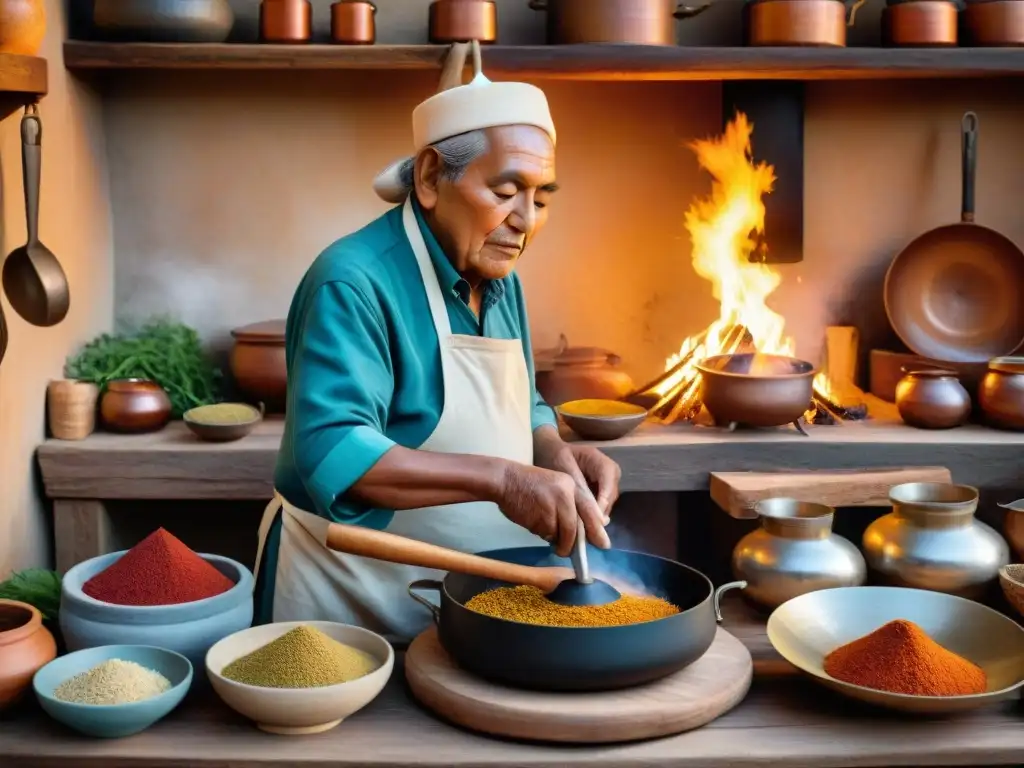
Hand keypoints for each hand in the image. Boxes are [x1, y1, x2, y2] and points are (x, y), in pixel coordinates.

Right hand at [496, 463, 587, 556]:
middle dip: (573, 543)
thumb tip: (585, 531)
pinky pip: (546, 534)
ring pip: (561, 533)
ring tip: (540, 526)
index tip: (603, 544)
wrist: (504, 479)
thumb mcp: (554, 488)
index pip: (589, 509)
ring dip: (554, 539)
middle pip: (576, 527)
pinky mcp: (541, 515)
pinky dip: (542, 534)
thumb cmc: (528, 485)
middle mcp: (566, 493)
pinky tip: (532, 521)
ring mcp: (554, 504)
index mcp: (571, 484)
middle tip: (567, 552)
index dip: (596, 528)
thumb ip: (569, 505)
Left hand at [533, 426, 619, 548]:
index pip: (608, 487)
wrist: (547, 450)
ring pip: (605, 506)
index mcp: (603, 464)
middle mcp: (609, 475)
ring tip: (578, 531)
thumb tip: (595, 515)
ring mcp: (605, 484)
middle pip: (609, 499)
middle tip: (583, 531)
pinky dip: (588, 515)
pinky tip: (576, 525)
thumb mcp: (565, 470)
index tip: (592, 522)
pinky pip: (598, 507)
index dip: (601, 505)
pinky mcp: (598, 493)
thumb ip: (580, 490)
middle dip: (597, 515)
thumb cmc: (555, 456)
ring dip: (593, 517)